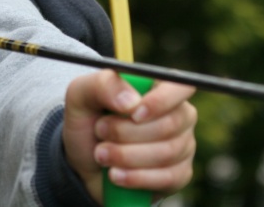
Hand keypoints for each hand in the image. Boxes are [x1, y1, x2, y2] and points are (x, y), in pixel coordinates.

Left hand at [63, 70, 196, 203]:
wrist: (82, 161)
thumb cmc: (87, 120)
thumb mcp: (81, 94)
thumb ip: (103, 85)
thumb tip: (132, 102)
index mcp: (157, 86)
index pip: (179, 86)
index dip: (161, 101)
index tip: (134, 113)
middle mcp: (177, 113)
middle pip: (169, 124)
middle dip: (127, 132)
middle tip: (99, 131)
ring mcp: (182, 144)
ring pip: (167, 152)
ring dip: (126, 155)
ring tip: (101, 153)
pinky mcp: (178, 174)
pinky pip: (168, 178)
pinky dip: (137, 177)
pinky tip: (115, 174)